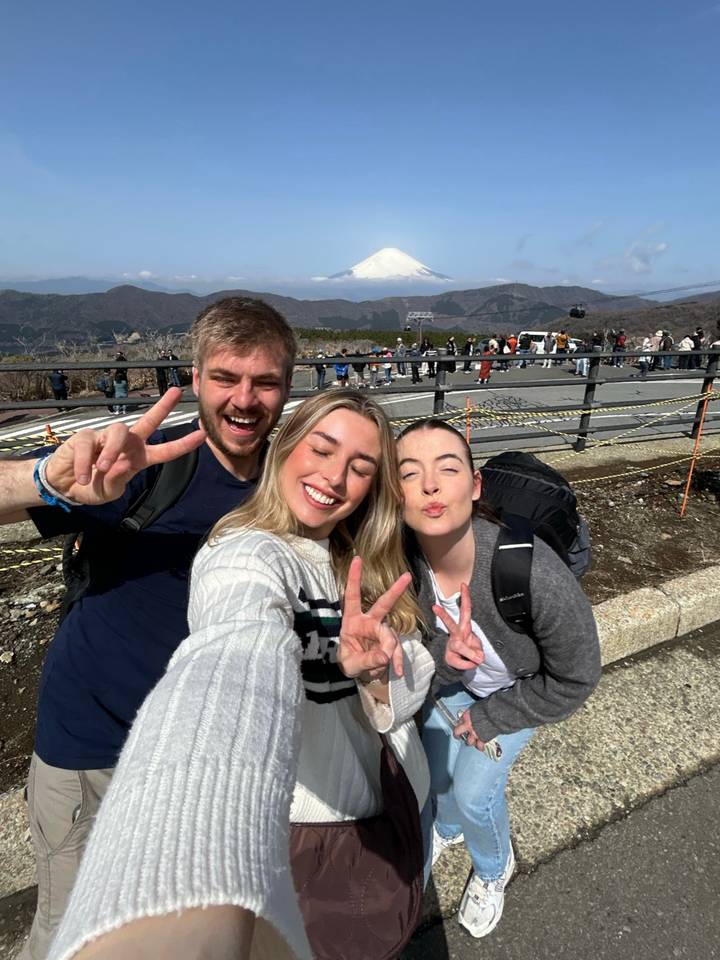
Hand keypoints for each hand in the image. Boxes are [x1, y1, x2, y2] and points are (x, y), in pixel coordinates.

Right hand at [43, 388, 205, 505]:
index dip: (182, 444)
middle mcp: (126, 443)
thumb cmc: (93, 487)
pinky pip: (87, 444)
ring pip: (118, 431)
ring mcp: (106, 437)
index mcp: (138, 458)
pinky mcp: (84, 436)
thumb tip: (119, 464)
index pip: (164, 451)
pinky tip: (83, 476)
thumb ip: (117, 479)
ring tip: (102, 468)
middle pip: (148, 421)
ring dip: (111, 450)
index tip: (201, 434)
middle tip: (176, 392)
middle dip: (163, 406)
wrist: (65, 486)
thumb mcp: (108, 491)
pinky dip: (84, 463)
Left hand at [337, 556, 411, 680]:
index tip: (357, 559)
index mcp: (352, 620)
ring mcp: (381, 631)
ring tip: (383, 666)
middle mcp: (368, 621)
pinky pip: (396, 649)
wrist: (358, 673)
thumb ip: (367, 660)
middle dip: (395, 590)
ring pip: (391, 636)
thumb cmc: (349, 662)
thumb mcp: (352, 664)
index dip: (354, 578)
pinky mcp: (389, 642)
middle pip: (384, 604)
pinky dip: (397, 660)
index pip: (352, 596)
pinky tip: (398, 671)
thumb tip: (385, 655)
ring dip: (390, 652)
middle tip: (407, 576)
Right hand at [432, 583, 484, 670]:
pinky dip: (469, 665)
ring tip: (477, 659)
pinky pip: (462, 663)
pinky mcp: (449, 657)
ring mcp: (451, 646)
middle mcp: (456, 635)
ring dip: (470, 654)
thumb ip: (478, 651)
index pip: (466, 611)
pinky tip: (468, 663)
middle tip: (434, 607)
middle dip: (443, 616)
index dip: (466, 598)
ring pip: (459, 646)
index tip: (463, 585)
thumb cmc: (470, 650)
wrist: (461, 664)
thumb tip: (478, 658)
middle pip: (450, 624)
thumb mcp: (478, 649)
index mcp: (464, 627)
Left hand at [453, 710, 485, 751]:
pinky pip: (479, 746)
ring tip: (473, 741)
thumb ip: (474, 713)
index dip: (459, 724)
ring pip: (469, 742)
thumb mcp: (477, 707)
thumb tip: (474, 714)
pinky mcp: (482, 739)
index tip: (460, 725)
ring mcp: (475, 733)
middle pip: (458, 733)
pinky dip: (480, 747)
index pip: (459, 721)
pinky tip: (481, 747)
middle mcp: (468, 726)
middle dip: (458, 735)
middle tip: (459, 736)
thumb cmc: (489, 708)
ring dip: (471, 742)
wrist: (496, 714)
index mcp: (466, 716)